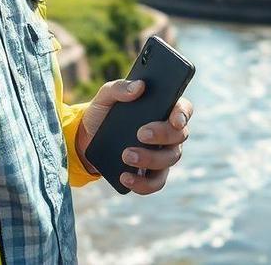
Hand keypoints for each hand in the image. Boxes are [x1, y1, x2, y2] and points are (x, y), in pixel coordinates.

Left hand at [75, 79, 193, 194]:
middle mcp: (168, 132)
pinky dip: (143, 183)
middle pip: (179, 135)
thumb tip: (138, 87)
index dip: (183, 114)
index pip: (184, 109)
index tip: (174, 119)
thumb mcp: (106, 96)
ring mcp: (161, 153)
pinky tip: (125, 177)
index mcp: (162, 109)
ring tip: (125, 155)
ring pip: (170, 159)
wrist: (87, 139)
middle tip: (140, 134)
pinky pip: (156, 182)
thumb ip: (119, 87)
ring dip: (150, 159)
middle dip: (162, 135)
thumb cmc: (103, 113)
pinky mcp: (150, 173)